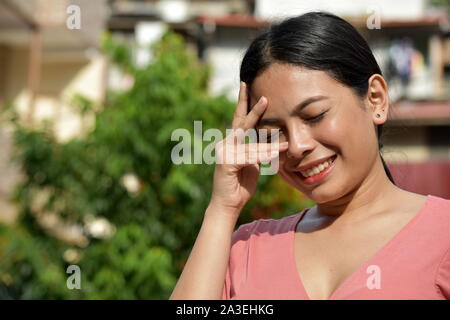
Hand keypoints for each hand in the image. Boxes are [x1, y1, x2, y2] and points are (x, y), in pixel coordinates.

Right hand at [209, 82, 287, 217]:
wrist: (228, 205)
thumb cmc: (240, 185)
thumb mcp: (252, 164)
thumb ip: (257, 150)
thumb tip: (270, 142)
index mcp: (231, 142)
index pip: (239, 119)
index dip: (244, 103)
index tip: (246, 86)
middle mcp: (225, 143)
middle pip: (241, 122)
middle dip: (254, 109)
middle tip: (265, 97)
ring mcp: (224, 152)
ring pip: (251, 144)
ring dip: (268, 146)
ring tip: (284, 144)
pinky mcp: (226, 162)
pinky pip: (249, 156)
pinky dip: (263, 156)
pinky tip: (275, 155)